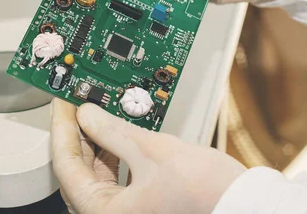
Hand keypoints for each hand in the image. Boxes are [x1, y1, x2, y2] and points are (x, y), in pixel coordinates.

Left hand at [50, 99, 245, 213]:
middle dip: (79, 134)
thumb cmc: (207, 194)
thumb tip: (88, 114)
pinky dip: (115, 155)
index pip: (66, 165)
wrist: (245, 206)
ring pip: (97, 175)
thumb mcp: (152, 151)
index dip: (62, 128)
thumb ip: (113, 131)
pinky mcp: (141, 208)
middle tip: (79, 103)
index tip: (62, 103)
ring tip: (98, 113)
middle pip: (79, 171)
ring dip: (97, 143)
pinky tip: (118, 134)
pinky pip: (117, 179)